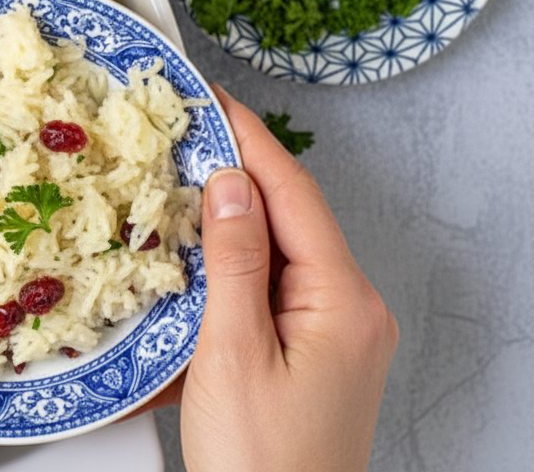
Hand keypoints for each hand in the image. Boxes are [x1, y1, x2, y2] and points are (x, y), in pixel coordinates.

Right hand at [176, 89, 398, 471]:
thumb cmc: (259, 461)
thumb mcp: (234, 355)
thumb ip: (235, 263)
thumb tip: (232, 184)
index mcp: (343, 302)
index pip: (292, 195)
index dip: (250, 139)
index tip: (211, 97)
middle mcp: (350, 309)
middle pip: (291, 215)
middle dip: (238, 169)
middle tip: (185, 129)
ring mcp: (335, 330)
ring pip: (280, 248)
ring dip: (232, 215)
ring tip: (183, 177)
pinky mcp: (313, 349)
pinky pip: (274, 283)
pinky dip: (235, 260)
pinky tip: (199, 250)